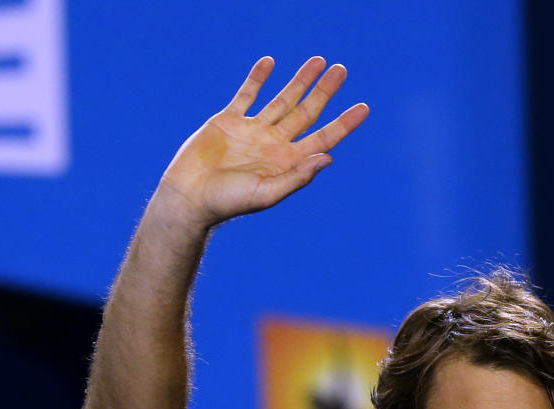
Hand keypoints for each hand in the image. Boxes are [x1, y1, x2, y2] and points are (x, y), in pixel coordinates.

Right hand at [157, 56, 368, 227]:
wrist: (190, 197)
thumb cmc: (228, 202)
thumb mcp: (267, 193)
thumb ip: (298, 176)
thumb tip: (328, 158)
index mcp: (287, 163)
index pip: (323, 138)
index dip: (344, 123)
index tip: (363, 107)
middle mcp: (274, 145)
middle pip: (306, 113)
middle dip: (324, 91)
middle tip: (342, 70)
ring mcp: (253, 131)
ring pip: (282, 99)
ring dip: (299, 80)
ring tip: (318, 61)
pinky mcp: (228, 121)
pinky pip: (247, 95)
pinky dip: (258, 79)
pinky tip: (271, 63)